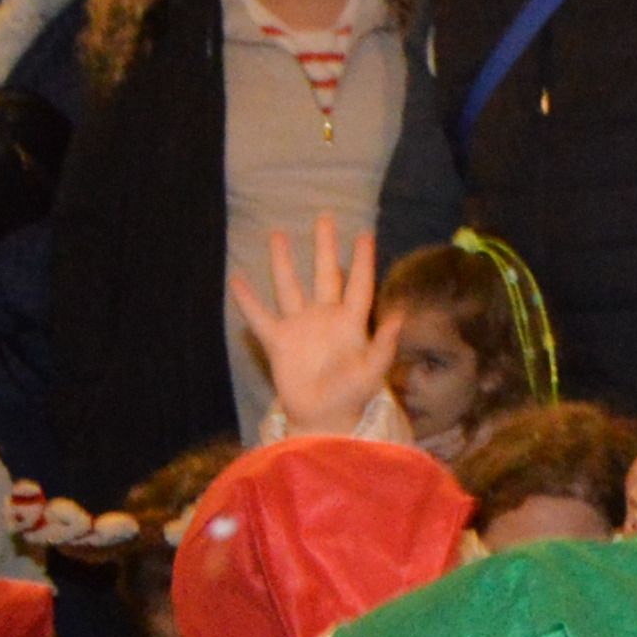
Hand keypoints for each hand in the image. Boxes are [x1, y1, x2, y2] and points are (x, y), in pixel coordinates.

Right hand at [230, 216, 390, 435]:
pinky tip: (236, 279)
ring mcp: (300, 327)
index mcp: (350, 323)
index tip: (365, 234)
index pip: (358, 285)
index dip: (362, 260)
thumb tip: (400, 315)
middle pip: (324, 274)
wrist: (323, 419)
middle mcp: (325, 318)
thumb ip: (384, 344)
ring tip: (277, 234)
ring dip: (284, 262)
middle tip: (325, 217)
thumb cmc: (353, 396)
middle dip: (325, 247)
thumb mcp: (373, 372)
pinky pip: (261, 317)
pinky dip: (248, 300)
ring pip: (290, 286)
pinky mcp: (279, 342)